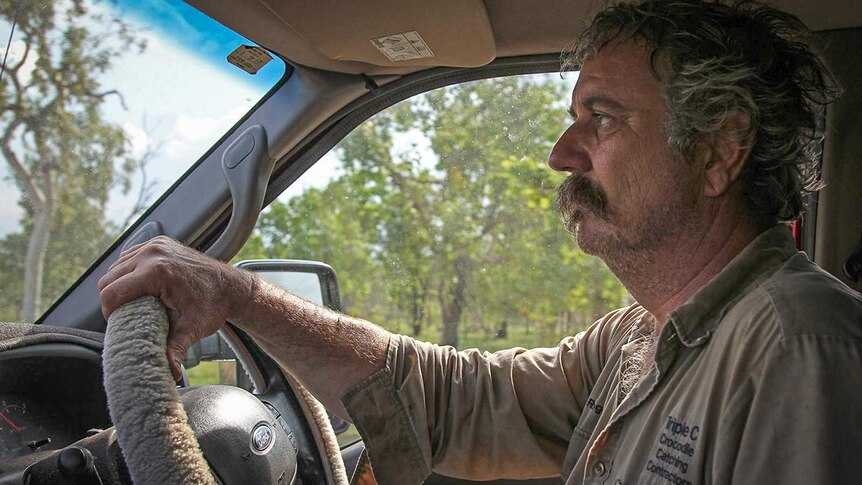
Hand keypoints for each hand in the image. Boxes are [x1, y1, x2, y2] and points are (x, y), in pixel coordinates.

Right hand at [98, 236, 252, 379]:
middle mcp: (153, 254)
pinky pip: (129, 256)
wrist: (231, 287)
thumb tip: (170, 374)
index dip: (109, 311)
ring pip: (116, 266)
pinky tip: (138, 286)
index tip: (118, 323)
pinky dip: (128, 271)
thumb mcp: (192, 329)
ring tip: (132, 302)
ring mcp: (156, 245)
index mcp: (157, 272)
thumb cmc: (212, 306)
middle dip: (112, 299)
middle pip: (108, 279)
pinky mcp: (159, 242)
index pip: (111, 292)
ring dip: (118, 284)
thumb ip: (175, 350)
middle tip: (125, 315)